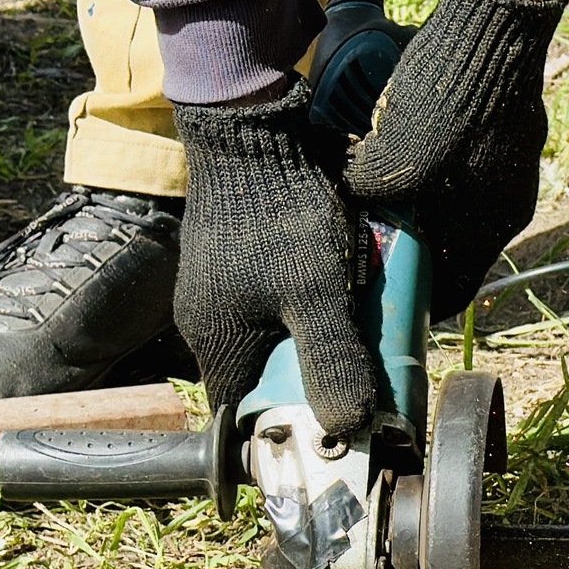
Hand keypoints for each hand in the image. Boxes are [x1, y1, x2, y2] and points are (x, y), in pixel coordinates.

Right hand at [172, 78, 373, 437]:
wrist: (252, 129)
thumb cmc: (279, 215)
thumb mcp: (317, 296)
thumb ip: (333, 362)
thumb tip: (347, 427)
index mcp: (216, 345)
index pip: (244, 419)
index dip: (284, 435)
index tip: (328, 439)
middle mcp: (209, 325)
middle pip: (265, 383)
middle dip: (312, 388)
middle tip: (359, 383)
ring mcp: (221, 292)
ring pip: (275, 343)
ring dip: (315, 347)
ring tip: (358, 339)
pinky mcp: (238, 263)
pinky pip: (277, 307)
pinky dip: (309, 314)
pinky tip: (341, 299)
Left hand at [343, 0, 568, 319]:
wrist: (497, 29)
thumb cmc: (447, 102)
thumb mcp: (392, 161)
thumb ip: (366, 192)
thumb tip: (348, 199)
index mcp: (488, 228)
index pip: (455, 292)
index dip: (424, 305)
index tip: (396, 307)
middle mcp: (509, 206)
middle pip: (459, 251)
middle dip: (423, 254)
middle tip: (385, 251)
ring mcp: (516, 170)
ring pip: (466, 209)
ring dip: (433, 212)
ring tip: (395, 202)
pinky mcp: (514, 136)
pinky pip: (473, 172)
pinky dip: (445, 175)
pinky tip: (419, 154)